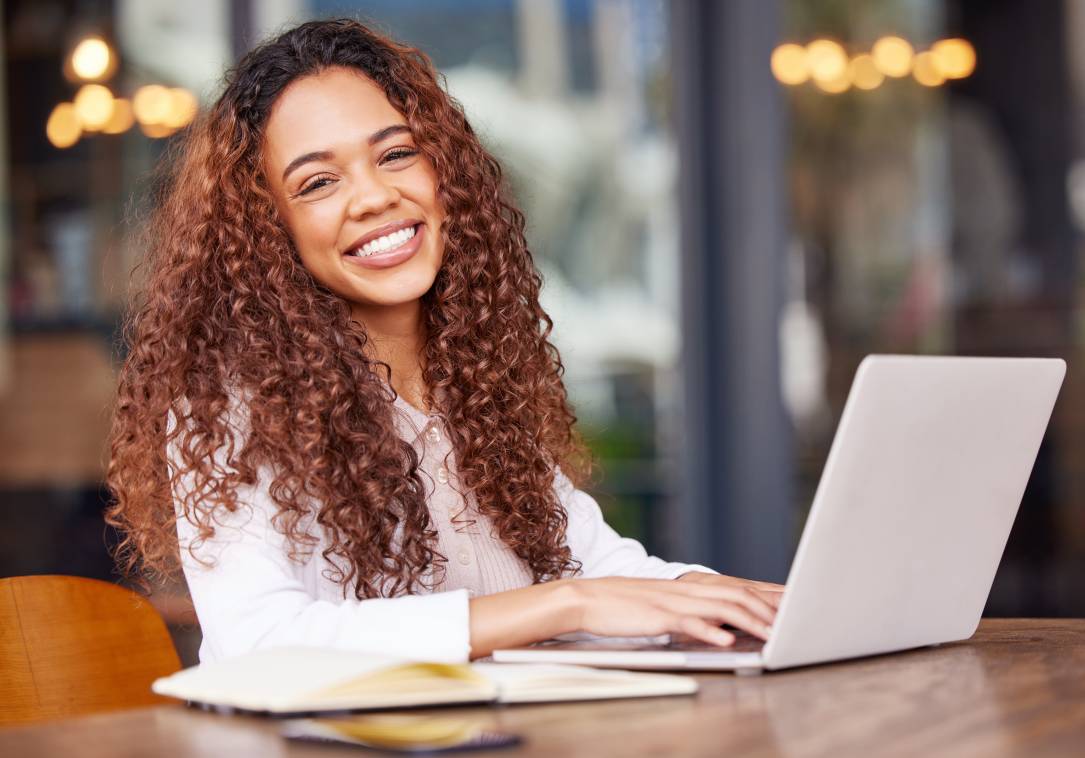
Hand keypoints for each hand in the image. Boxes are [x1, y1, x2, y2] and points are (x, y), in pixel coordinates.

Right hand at [566, 575, 777, 647]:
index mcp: (691, 588)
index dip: (768, 594)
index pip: (738, 587)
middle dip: (770, 608)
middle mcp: (687, 590)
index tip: (795, 603)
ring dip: (751, 621)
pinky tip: (726, 642)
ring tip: (773, 634)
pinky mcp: (658, 616)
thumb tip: (721, 625)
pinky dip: (710, 631)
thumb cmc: (625, 607)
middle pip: (738, 595)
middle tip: (796, 620)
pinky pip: (689, 622)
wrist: (588, 598)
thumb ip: (693, 612)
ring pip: (721, 607)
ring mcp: (674, 602)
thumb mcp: (665, 606)